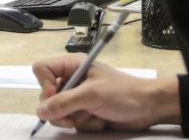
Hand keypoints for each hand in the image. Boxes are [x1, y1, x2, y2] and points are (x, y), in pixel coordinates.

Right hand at [33, 55, 179, 131]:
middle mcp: (72, 79)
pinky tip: (100, 120)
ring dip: (76, 119)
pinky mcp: (85, 111)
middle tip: (72, 118)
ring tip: (94, 116)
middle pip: (47, 96)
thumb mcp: (92, 95)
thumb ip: (64, 102)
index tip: (56, 98)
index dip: (45, 85)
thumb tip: (40, 111)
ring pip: (59, 112)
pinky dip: (86, 124)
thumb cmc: (122, 93)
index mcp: (72, 66)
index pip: (42, 70)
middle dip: (61, 110)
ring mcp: (78, 97)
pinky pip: (73, 121)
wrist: (148, 107)